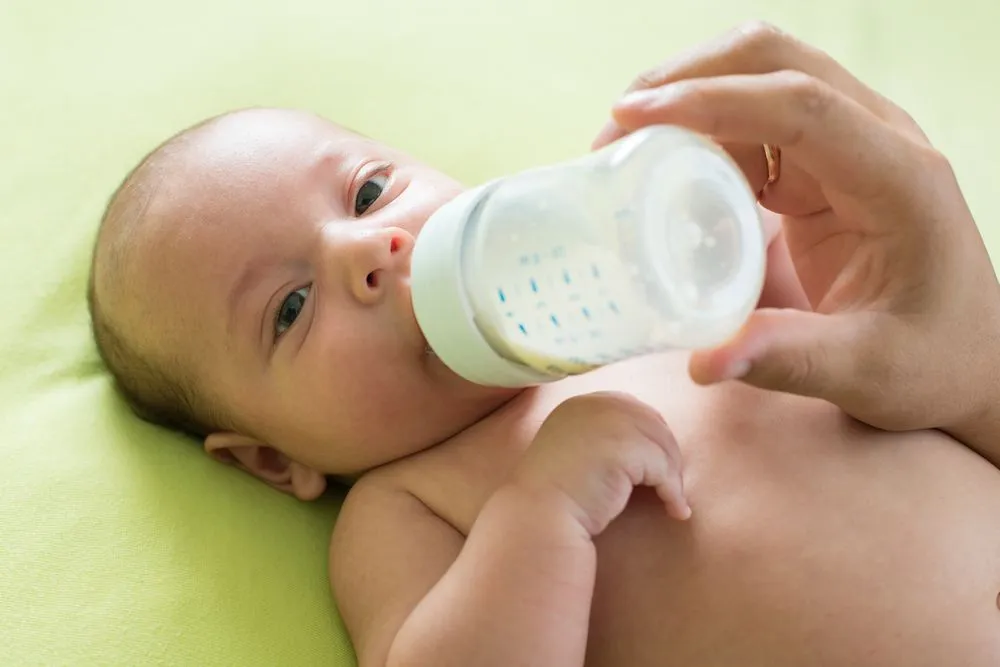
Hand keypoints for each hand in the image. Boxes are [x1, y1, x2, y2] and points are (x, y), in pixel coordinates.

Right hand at [512, 392, 689, 537]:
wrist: (539, 515)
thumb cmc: (555, 494)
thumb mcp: (575, 450)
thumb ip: (602, 437)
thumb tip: (650, 444)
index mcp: (581, 404)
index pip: (632, 410)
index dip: (650, 438)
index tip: (656, 467)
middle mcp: (596, 404)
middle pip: (653, 423)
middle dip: (667, 456)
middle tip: (671, 488)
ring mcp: (610, 422)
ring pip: (662, 446)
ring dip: (673, 477)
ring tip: (674, 503)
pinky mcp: (625, 447)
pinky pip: (664, 469)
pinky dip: (673, 492)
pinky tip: (674, 510)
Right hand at [593, 22, 999, 446]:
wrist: (966, 355)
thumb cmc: (930, 361)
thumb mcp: (866, 370)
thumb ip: (788, 358)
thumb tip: (704, 361)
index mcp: (898, 178)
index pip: (800, 104)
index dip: (712, 99)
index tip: (631, 119)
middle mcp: (878, 140)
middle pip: (775, 60)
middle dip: (687, 77)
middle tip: (615, 128)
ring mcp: (851, 144)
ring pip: (761, 75)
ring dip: (690, 95)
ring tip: (627, 146)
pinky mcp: (823, 163)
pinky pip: (756, 119)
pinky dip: (704, 128)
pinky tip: (667, 168)